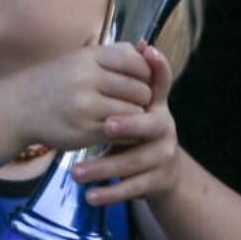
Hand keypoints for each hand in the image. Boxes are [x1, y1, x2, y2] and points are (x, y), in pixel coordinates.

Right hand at [2, 41, 152, 150]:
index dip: (145, 74)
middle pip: (140, 90)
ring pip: (134, 114)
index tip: (138, 82)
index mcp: (89, 57)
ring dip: (136, 118)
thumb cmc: (55, 81)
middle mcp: (88, 79)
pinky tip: (118, 130)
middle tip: (134, 104)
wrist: (18, 107)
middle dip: (142, 99)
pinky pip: (122, 133)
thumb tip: (147, 49)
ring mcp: (86, 107)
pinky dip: (126, 134)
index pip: (136, 63)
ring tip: (127, 118)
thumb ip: (113, 55)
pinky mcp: (85, 131)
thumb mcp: (80, 59)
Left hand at [71, 41, 180, 205]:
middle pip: (151, 127)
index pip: (160, 85)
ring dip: (104, 168)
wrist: (162, 172)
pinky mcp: (156, 182)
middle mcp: (165, 130)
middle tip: (106, 126)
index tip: (146, 54)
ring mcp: (163, 158)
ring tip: (75, 173)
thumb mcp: (137, 103)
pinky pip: (132, 189)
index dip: (157, 70)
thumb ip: (133, 77)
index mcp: (157, 106)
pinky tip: (89, 197)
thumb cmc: (138, 130)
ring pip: (135, 163)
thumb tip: (140, 42)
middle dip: (129, 126)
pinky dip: (109, 194)